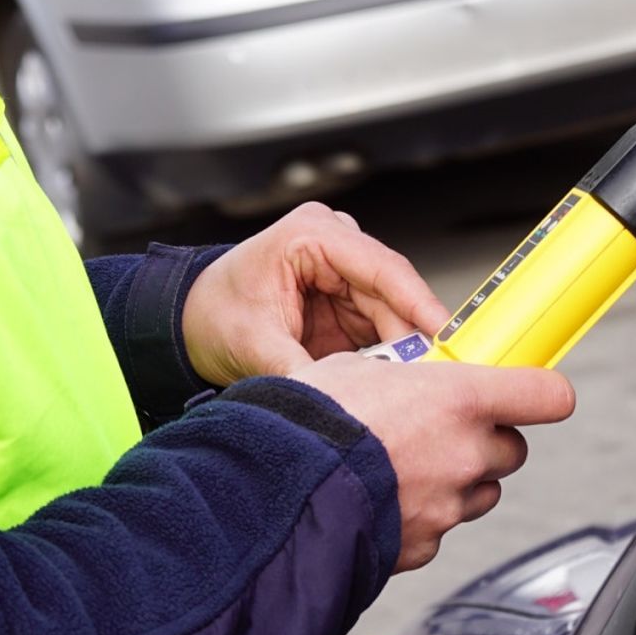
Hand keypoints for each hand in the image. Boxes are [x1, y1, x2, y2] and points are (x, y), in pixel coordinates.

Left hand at [182, 202, 449, 386]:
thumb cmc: (212, 315)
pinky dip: (386, 355)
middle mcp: (335, 244)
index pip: (382, 267)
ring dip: (399, 350)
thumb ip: (301, 371)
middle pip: (394, 293)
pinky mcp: (348, 299)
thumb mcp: (252, 346)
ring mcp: (344, 270)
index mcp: (310, 234)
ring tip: (405, 387)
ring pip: (393, 313)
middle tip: (428, 379)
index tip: (446, 335)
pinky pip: (381, 328)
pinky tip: (389, 380)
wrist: (190, 322)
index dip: (419, 303)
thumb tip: (342, 399)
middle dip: (411, 337)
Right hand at [290, 354, 575, 572]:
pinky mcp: (424, 546)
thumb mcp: (355, 370)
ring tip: (406, 467)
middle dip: (485, 439)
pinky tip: (382, 500)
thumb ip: (399, 376)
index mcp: (460, 400)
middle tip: (442, 430)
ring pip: (480, 492)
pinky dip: (421, 517)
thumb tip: (400, 377)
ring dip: (457, 480)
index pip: (547, 395)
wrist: (275, 491)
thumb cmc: (308, 424)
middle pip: (512, 448)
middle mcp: (466, 455)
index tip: (531, 390)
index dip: (542, 392)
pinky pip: (439, 528)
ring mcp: (448, 506)